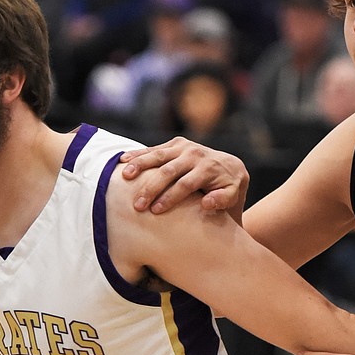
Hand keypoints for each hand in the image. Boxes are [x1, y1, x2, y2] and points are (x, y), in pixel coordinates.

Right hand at [119, 137, 248, 218]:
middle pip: (169, 171)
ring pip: (158, 156)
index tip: (156, 211)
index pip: (186, 184)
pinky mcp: (175, 144)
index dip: (170, 197)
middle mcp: (195, 154)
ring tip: (124, 177)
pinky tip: (122, 161)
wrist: (230, 166)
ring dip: (140, 166)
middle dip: (152, 188)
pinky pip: (154, 149)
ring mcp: (184, 147)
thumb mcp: (232, 195)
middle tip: (137, 204)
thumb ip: (223, 199)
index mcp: (208, 168)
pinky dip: (138, 154)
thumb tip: (206, 203)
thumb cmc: (228, 188)